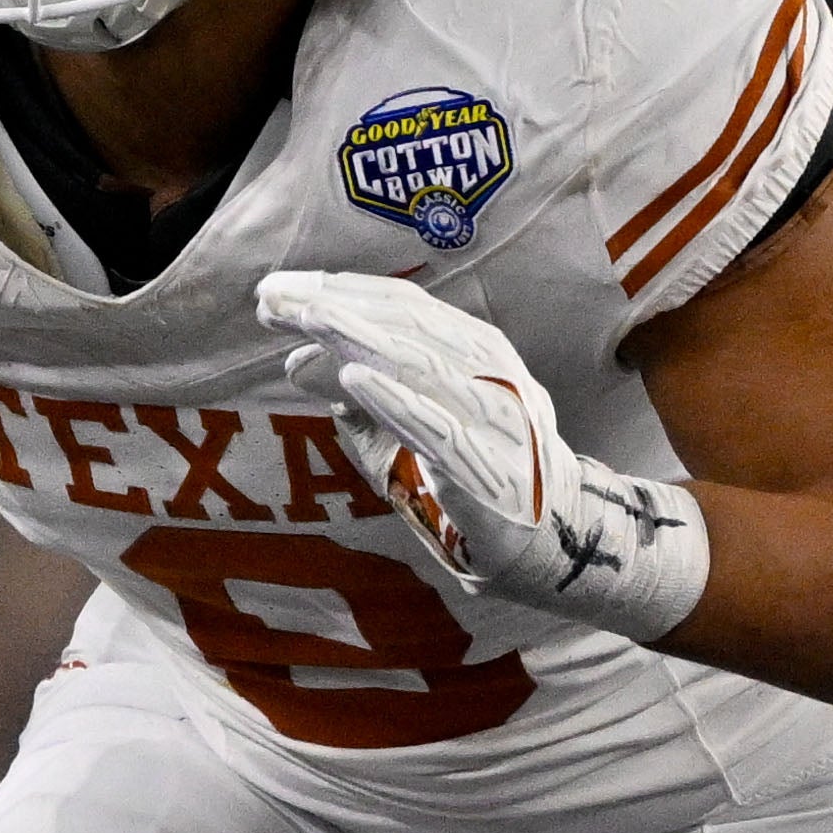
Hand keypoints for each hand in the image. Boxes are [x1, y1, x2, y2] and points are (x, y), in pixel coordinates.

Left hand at [253, 269, 711, 644]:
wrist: (558, 543)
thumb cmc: (476, 477)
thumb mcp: (407, 427)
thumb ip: (358, 392)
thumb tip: (296, 358)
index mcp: (478, 352)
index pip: (405, 306)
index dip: (342, 290)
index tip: (280, 288)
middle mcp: (493, 374)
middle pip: (408, 325)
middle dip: (337, 306)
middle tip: (273, 298)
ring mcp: (497, 420)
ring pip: (423, 364)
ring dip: (358, 338)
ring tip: (307, 319)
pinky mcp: (489, 470)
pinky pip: (440, 428)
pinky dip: (398, 400)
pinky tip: (354, 379)